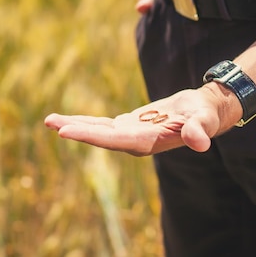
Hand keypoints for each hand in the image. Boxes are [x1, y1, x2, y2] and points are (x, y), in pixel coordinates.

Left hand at [45, 88, 225, 155]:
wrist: (205, 113)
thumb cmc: (206, 116)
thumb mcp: (204, 120)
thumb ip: (200, 130)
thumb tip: (200, 142)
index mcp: (147, 142)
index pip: (112, 140)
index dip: (89, 136)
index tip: (65, 131)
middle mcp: (134, 142)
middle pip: (99, 137)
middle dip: (74, 130)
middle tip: (49, 123)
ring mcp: (129, 135)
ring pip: (97, 131)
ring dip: (74, 126)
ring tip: (49, 120)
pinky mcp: (128, 127)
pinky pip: (101, 125)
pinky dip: (85, 122)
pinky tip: (67, 121)